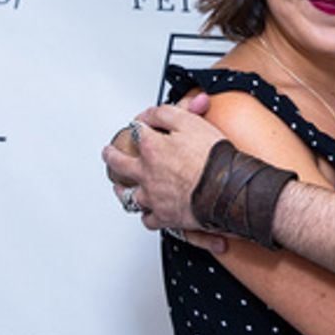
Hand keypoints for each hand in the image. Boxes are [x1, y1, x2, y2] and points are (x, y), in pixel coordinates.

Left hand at [101, 94, 224, 230]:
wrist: (225, 189)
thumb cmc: (212, 157)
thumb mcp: (190, 122)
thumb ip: (165, 114)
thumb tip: (149, 114)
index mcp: (152, 149)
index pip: (137, 132)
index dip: (138, 126)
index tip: (139, 124)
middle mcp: (147, 174)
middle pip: (120, 164)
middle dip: (111, 156)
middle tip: (109, 153)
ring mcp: (153, 197)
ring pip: (128, 196)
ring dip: (122, 190)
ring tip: (119, 187)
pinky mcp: (165, 217)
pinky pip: (148, 220)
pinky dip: (147, 216)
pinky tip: (148, 214)